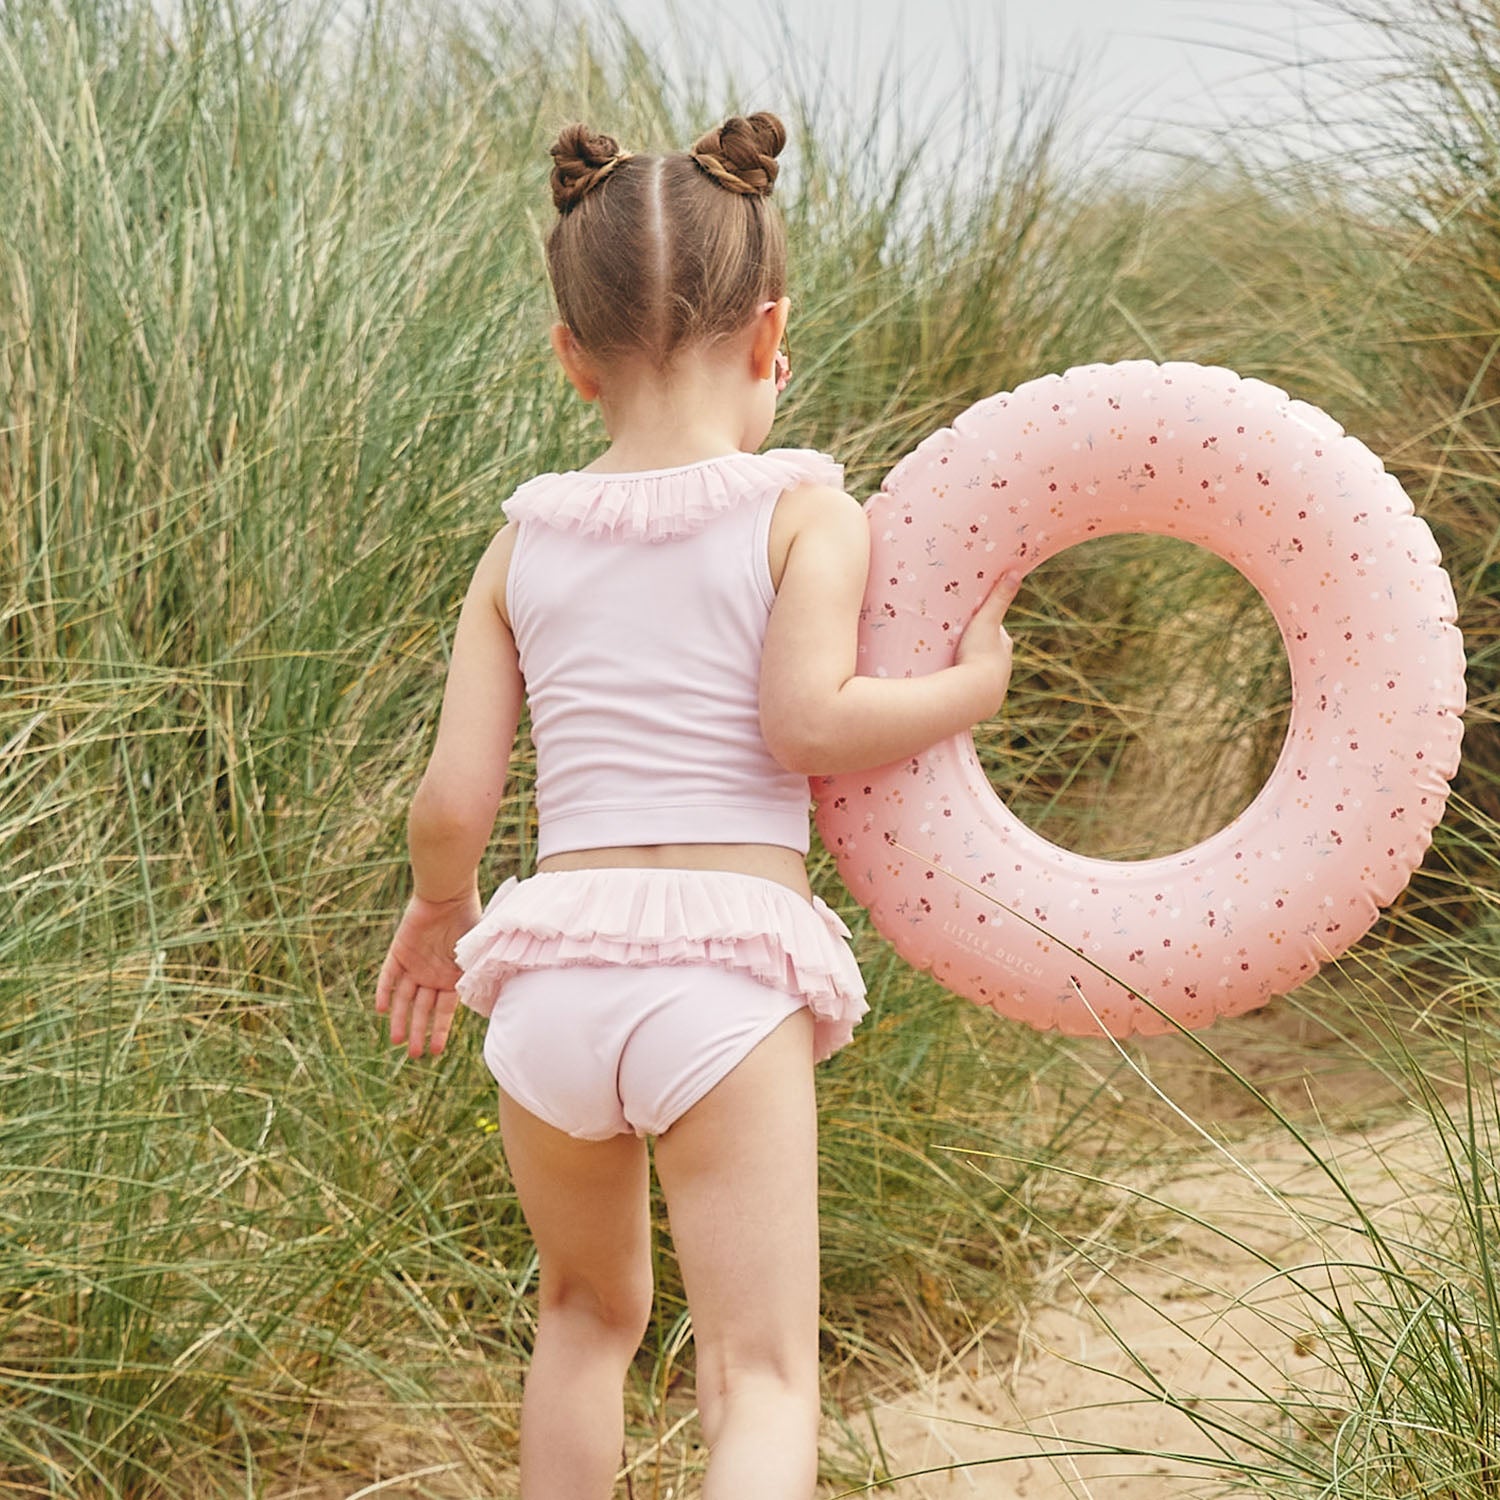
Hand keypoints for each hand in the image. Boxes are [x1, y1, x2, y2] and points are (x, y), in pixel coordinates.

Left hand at [375, 889, 481, 1058]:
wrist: (448, 894)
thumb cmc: (469, 921)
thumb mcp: (478, 954)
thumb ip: (478, 976)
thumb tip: (491, 1002)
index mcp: (453, 978)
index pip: (445, 1011)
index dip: (440, 1031)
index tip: (437, 1051)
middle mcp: (432, 975)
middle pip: (422, 1010)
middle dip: (419, 1032)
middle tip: (414, 1055)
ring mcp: (414, 965)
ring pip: (403, 998)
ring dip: (399, 1019)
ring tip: (396, 1041)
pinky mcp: (398, 953)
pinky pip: (388, 976)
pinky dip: (383, 991)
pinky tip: (380, 1010)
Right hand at [955, 572, 1019, 718]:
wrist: (973, 695)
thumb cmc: (979, 655)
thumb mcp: (987, 621)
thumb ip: (999, 598)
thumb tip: (1015, 572)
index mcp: (1004, 647)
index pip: (994, 631)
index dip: (981, 625)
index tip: (967, 621)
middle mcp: (1003, 667)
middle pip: (986, 652)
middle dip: (973, 647)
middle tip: (954, 642)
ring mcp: (993, 686)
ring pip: (978, 672)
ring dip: (966, 667)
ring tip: (949, 664)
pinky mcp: (981, 703)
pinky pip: (970, 689)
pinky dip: (963, 685)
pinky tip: (951, 685)